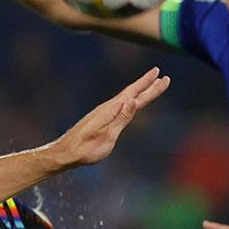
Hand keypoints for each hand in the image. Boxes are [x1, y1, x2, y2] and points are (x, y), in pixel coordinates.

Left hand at [51, 67, 170, 167]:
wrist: (65, 153)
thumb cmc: (86, 149)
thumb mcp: (107, 136)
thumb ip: (121, 119)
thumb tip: (133, 101)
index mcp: (112, 111)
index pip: (136, 96)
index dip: (150, 87)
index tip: (163, 77)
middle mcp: (108, 108)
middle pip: (132, 93)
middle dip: (147, 84)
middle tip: (161, 75)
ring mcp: (104, 112)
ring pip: (126, 98)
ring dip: (139, 91)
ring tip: (150, 85)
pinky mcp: (100, 118)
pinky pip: (120, 104)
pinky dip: (130, 99)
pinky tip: (131, 102)